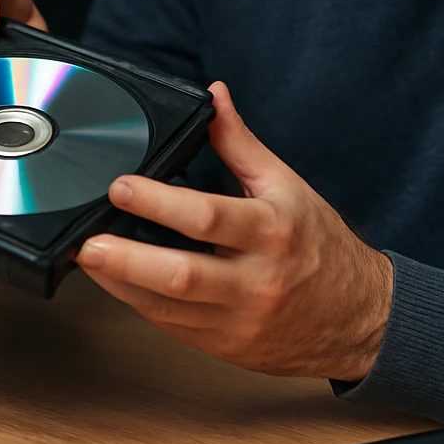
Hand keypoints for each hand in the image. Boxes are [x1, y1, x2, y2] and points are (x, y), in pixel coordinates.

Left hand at [76, 82, 392, 381]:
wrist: (357, 319)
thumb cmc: (322, 248)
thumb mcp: (287, 186)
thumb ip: (241, 143)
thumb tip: (214, 97)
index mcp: (271, 231)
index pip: (207, 217)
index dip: (158, 202)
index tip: (121, 187)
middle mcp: (255, 281)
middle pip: (180, 274)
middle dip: (125, 258)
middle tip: (87, 240)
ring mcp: (237, 320)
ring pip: (166, 309)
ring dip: (120, 283)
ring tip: (88, 258)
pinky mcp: (224, 346)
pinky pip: (170, 327)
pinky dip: (139, 302)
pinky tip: (118, 281)